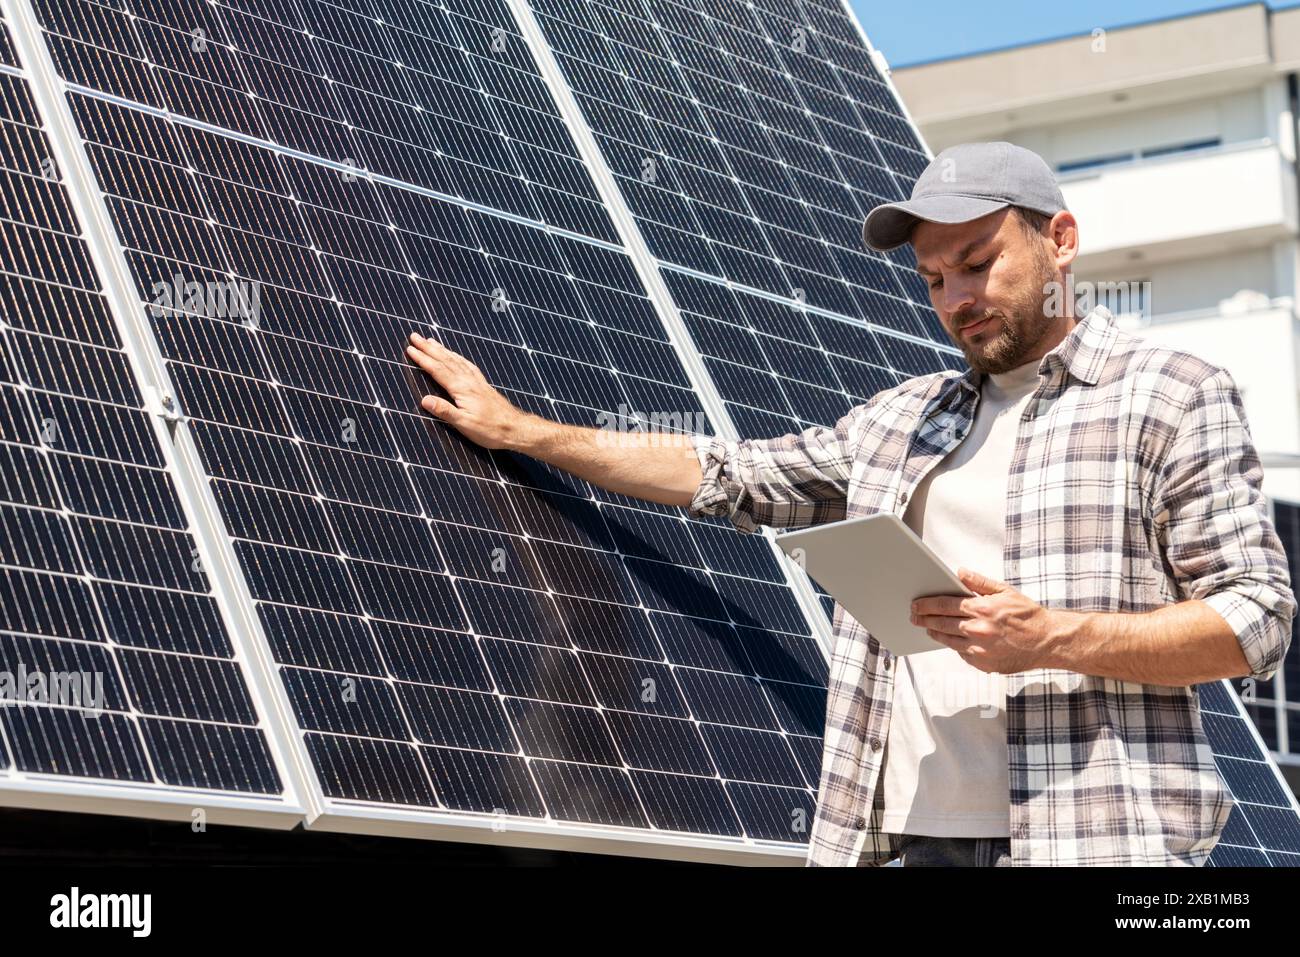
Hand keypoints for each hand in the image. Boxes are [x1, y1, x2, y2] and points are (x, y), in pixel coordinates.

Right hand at [405, 332, 528, 449]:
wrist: (515, 429)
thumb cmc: (490, 429)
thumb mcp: (464, 424)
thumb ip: (444, 411)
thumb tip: (424, 400)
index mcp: (462, 388)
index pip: (437, 370)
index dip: (423, 359)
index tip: (410, 348)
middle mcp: (469, 380)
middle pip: (445, 360)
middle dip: (428, 348)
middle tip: (415, 336)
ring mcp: (477, 381)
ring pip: (456, 360)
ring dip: (442, 349)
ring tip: (431, 340)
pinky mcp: (483, 385)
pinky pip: (467, 365)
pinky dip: (458, 357)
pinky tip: (456, 356)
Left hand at [909, 567, 1057, 673]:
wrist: (1047, 642)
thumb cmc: (1028, 615)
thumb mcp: (1005, 591)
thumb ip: (979, 582)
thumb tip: (959, 572)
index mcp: (982, 609)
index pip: (944, 604)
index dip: (926, 604)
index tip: (916, 604)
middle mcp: (978, 630)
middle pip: (941, 623)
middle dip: (924, 619)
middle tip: (914, 616)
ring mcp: (979, 649)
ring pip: (948, 640)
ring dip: (935, 633)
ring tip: (928, 628)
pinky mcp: (983, 663)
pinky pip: (962, 653)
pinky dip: (956, 646)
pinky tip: (952, 640)